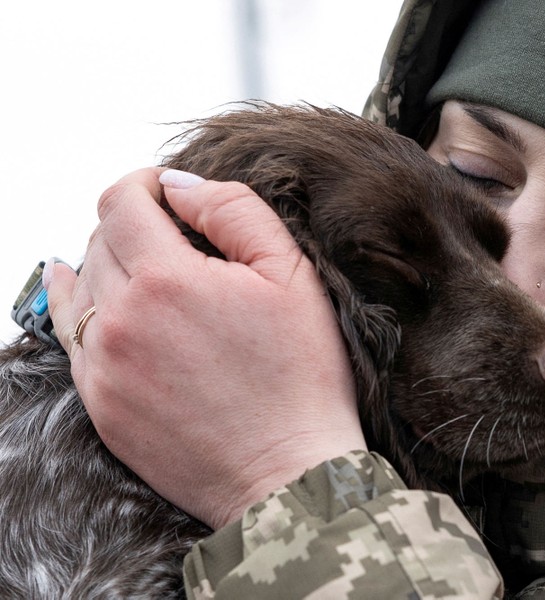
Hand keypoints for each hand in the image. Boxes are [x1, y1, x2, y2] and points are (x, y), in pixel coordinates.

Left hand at [45, 168, 364, 528]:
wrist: (288, 474)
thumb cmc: (303, 376)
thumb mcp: (293, 275)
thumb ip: (234, 210)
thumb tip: (178, 184)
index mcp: (167, 280)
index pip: (121, 202)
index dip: (144, 183)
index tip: (167, 191)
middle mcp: (121, 319)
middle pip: (100, 241)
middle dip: (134, 226)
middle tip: (178, 239)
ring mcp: (103, 366)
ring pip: (83, 286)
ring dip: (110, 266)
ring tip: (147, 270)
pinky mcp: (100, 404)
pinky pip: (71, 337)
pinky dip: (77, 306)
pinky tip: (76, 289)